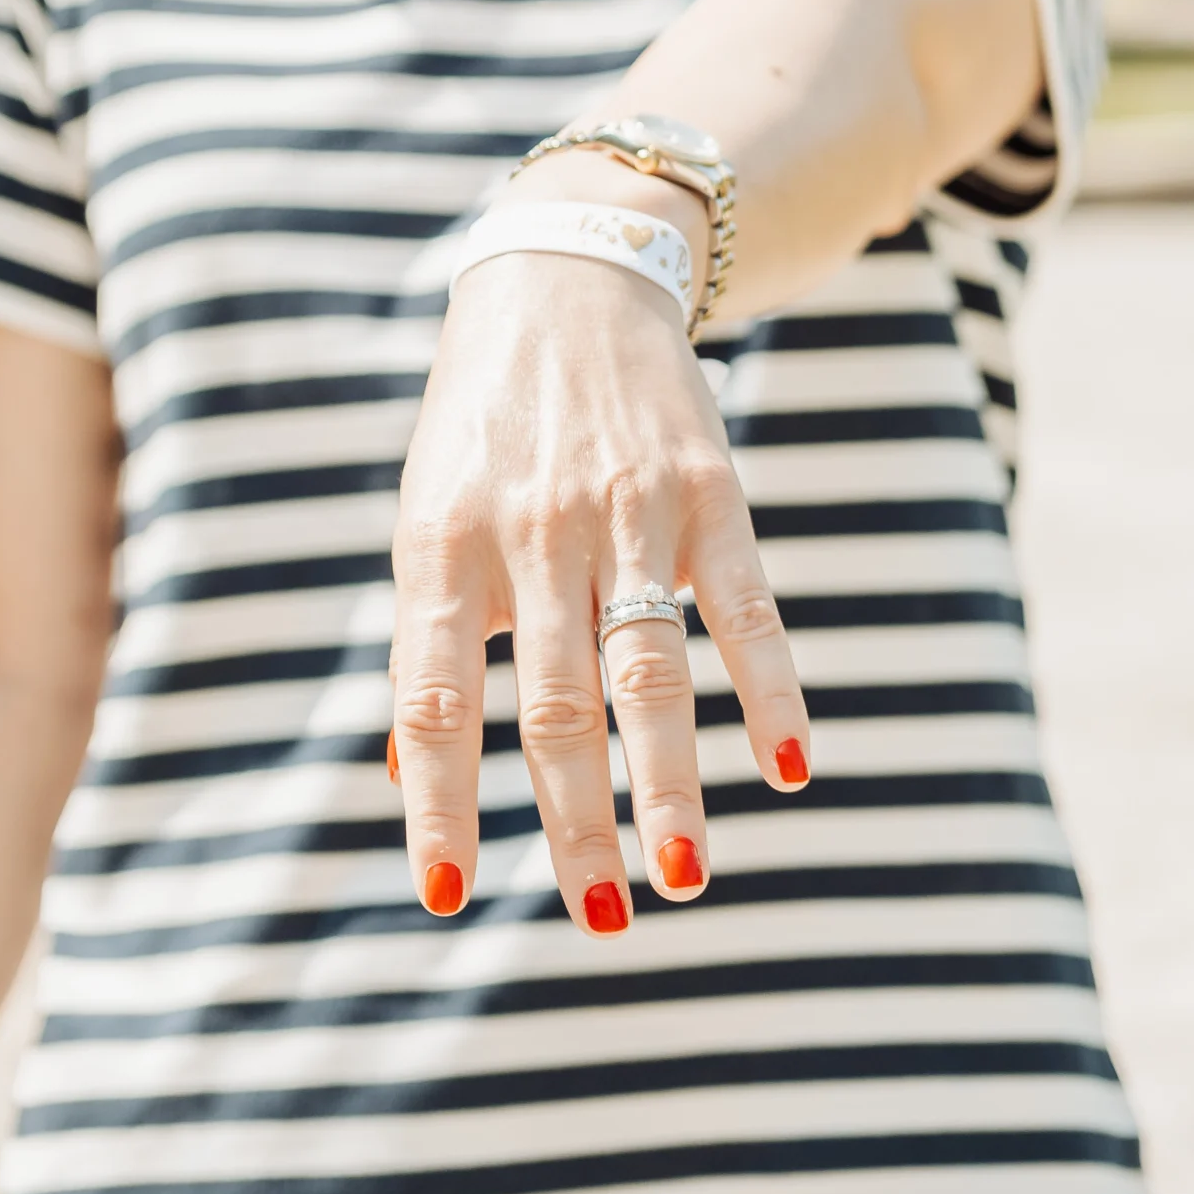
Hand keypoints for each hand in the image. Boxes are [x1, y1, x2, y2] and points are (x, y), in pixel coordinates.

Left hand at [390, 250, 810, 931]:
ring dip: (673, 782)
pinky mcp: (710, 494)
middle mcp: (532, 533)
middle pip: (557, 705)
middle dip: (577, 821)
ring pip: (652, 672)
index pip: (435, 696)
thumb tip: (403, 771)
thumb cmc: (483, 424)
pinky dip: (773, 690)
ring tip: (684, 878)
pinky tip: (789, 766)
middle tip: (600, 917)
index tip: (445, 895)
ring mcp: (627, 512)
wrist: (570, 276)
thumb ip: (425, 635)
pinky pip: (747, 608)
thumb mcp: (427, 513)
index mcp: (443, 544)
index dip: (437, 798)